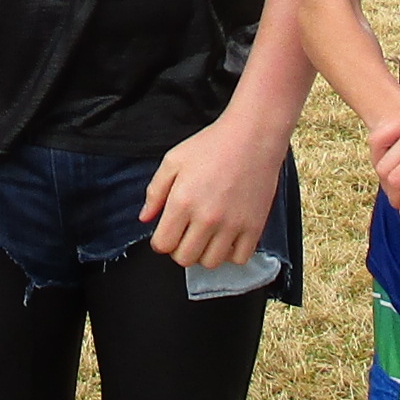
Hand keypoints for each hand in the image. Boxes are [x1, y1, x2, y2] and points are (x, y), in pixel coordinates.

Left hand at [139, 114, 288, 266]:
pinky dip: (231, 254)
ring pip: (211, 263)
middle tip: (185, 234)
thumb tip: (145, 218)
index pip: (163, 245)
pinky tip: (227, 238)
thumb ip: (155, 191)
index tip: (166, 233)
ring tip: (205, 236)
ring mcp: (232, 225)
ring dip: (204, 253)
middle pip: (185, 258)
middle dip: (179, 249)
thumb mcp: (173, 160)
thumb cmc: (212, 145)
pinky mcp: (254, 227)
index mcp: (182, 202)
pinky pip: (240, 259)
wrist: (252, 136)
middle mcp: (207, 218)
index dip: (160, 242)